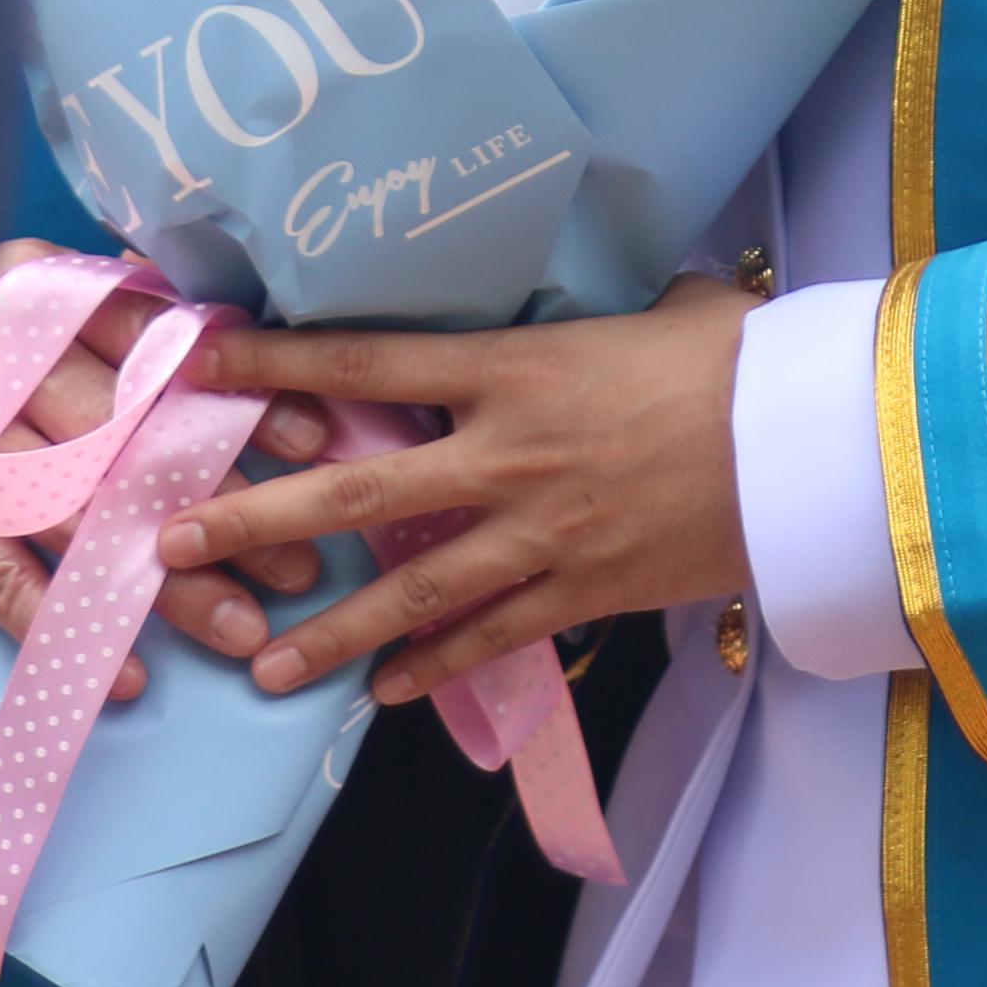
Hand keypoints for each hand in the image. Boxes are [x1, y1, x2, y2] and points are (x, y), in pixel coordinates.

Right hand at [0, 242, 327, 703]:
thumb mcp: (56, 298)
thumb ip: (131, 311)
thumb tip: (245, 343)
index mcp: (37, 288)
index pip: (155, 346)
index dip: (237, 398)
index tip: (312, 444)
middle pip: (127, 438)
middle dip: (220, 503)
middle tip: (297, 568)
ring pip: (78, 515)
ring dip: (163, 580)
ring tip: (241, 627)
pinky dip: (59, 623)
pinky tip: (125, 673)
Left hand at [154, 275, 754, 707]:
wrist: (812, 446)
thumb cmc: (737, 359)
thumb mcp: (655, 308)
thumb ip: (590, 312)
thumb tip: (583, 291)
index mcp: (515, 367)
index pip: (371, 358)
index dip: (282, 362)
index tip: (207, 361)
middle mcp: (508, 453)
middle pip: (357, 488)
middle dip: (258, 516)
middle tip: (175, 540)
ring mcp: (541, 532)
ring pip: (411, 589)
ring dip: (329, 631)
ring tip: (258, 663)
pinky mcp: (585, 590)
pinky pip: (492, 636)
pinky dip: (435, 667)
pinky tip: (383, 694)